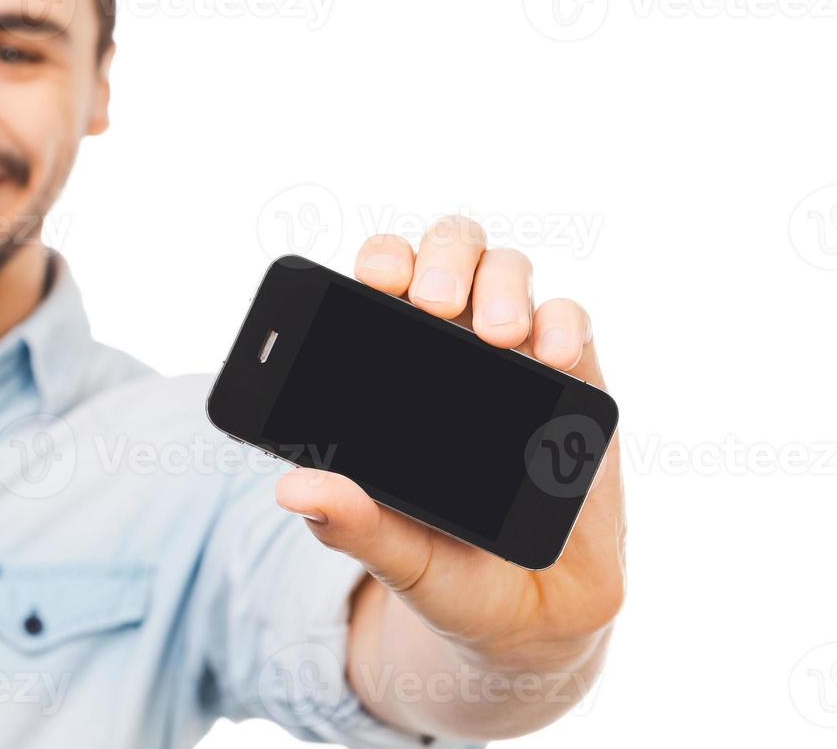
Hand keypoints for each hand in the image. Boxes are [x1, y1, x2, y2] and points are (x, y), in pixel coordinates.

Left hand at [276, 217, 624, 676]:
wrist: (531, 615)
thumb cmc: (447, 569)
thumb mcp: (394, 551)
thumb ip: (350, 523)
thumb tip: (293, 489)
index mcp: (392, 367)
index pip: (381, 281)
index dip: (379, 261)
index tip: (372, 280)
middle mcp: (452, 343)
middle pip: (448, 253)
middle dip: (440, 258)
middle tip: (431, 302)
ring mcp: (516, 354)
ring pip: (507, 270)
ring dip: (501, 283)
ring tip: (497, 334)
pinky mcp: (575, 379)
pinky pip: (573, 322)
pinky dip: (564, 323)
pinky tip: (553, 356)